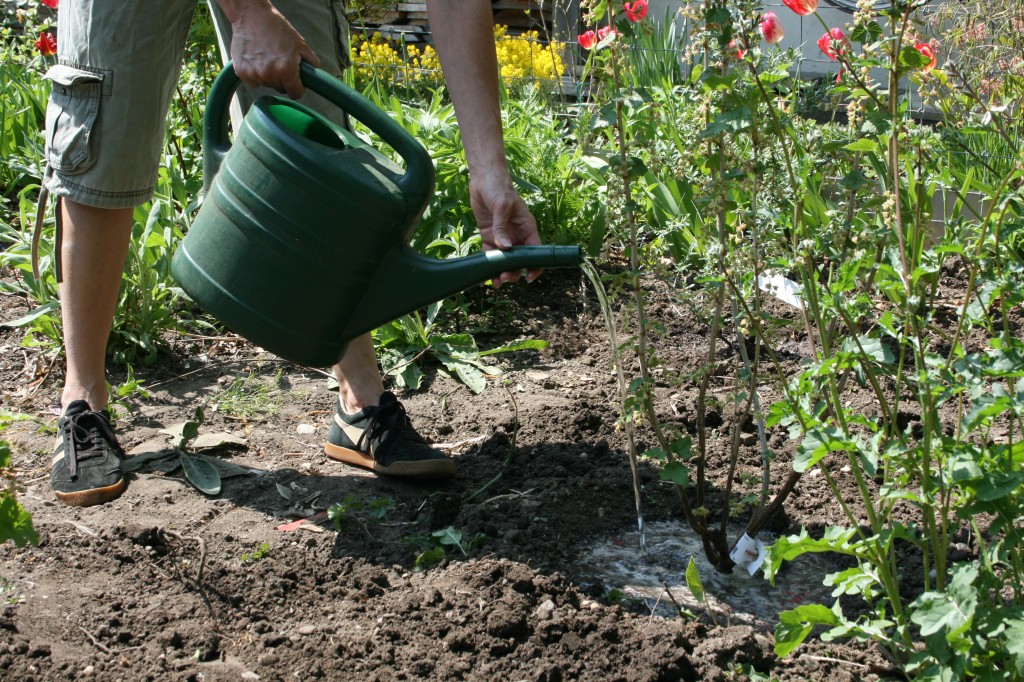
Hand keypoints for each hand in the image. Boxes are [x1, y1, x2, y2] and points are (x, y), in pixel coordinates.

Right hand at [222, 0, 318, 98]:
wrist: (252, 15)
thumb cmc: (276, 27)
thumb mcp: (300, 43)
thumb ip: (310, 61)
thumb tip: (314, 73)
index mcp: (286, 70)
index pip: (296, 94)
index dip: (297, 87)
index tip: (295, 81)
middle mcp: (269, 74)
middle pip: (280, 89)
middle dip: (283, 80)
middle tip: (280, 62)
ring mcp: (254, 74)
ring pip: (267, 85)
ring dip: (268, 76)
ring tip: (267, 58)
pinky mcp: (241, 72)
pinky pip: (253, 82)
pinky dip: (255, 74)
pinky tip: (256, 60)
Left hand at [469, 172, 542, 286]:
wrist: (483, 178)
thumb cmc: (498, 188)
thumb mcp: (502, 205)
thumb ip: (502, 227)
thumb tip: (504, 248)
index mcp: (527, 228)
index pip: (536, 251)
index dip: (535, 265)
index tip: (529, 277)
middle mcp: (517, 235)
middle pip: (519, 260)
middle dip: (514, 272)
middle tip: (504, 278)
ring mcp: (503, 237)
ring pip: (505, 260)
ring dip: (501, 272)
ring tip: (495, 282)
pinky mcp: (489, 236)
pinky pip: (490, 254)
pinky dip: (488, 265)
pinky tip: (484, 275)